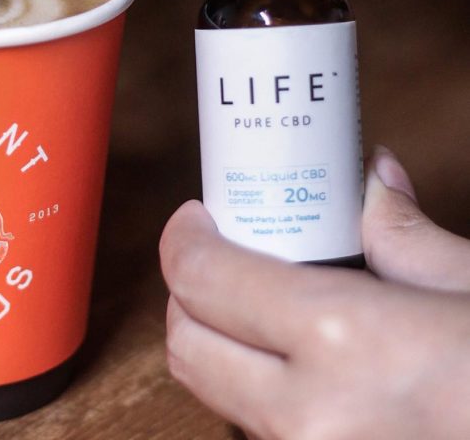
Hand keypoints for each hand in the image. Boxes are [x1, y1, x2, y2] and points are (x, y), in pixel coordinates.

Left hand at [160, 147, 469, 439]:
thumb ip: (406, 235)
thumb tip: (372, 176)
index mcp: (345, 342)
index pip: (204, 279)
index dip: (184, 238)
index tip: (197, 216)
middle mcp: (312, 420)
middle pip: (188, 346)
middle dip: (191, 293)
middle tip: (223, 255)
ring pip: (219, 398)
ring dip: (223, 348)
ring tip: (265, 309)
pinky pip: (264, 439)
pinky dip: (264, 399)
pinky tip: (308, 371)